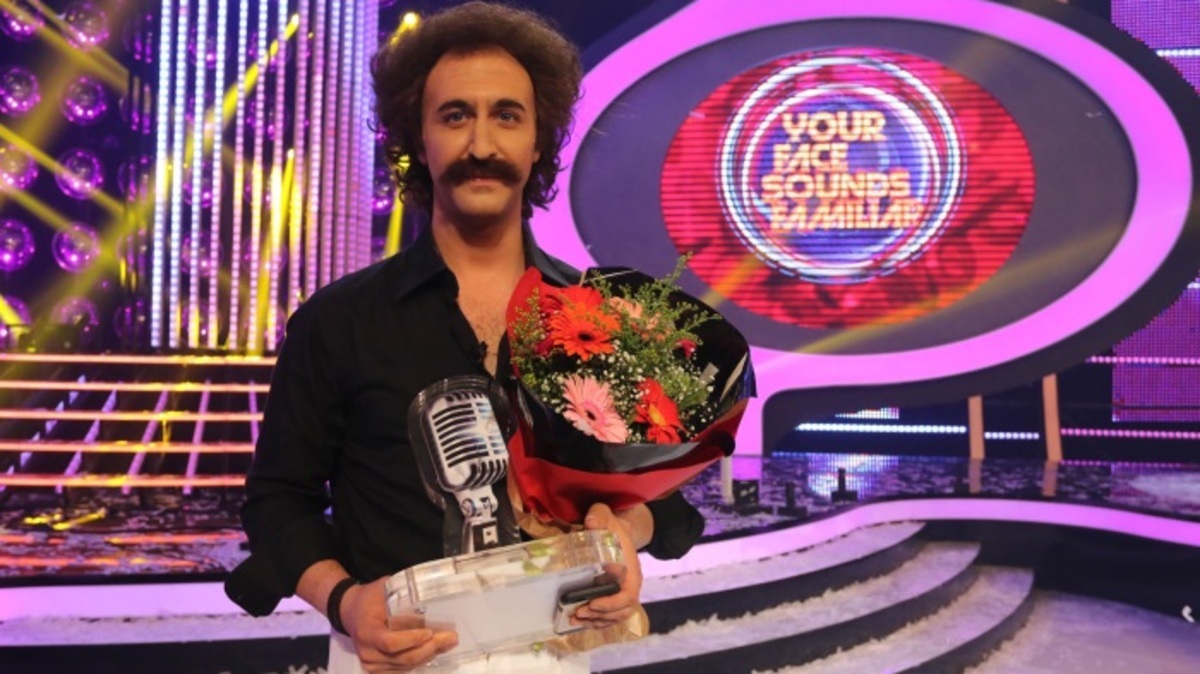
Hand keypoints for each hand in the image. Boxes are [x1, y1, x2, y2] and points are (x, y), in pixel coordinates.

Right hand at [340, 575, 458, 671]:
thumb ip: (402, 595)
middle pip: (403, 658)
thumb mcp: (383, 589)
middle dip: (430, 649)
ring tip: (448, 643)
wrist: (351, 612)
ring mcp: (371, 664)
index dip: (412, 640)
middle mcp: (368, 652)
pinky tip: (434, 651)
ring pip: (406, 666)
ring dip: (429, 655)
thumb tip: (431, 597)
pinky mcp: (377, 670)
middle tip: (450, 637)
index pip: (391, 643)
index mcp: (367, 631)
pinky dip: (420, 661)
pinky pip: (403, 670)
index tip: (430, 632)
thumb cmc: (369, 598)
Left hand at [576, 502, 643, 628]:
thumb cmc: (613, 526)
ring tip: (575, 619)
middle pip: (622, 611)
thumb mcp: (606, 516)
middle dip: (600, 616)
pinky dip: (597, 622)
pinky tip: (581, 621)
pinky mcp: (615, 597)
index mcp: (631, 570)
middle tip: (577, 612)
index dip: (612, 604)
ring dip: (596, 622)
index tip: (593, 603)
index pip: (628, 595)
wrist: (620, 532)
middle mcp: (631, 585)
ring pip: (616, 617)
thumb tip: (590, 522)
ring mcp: (624, 593)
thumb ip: (599, 516)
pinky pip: (611, 617)